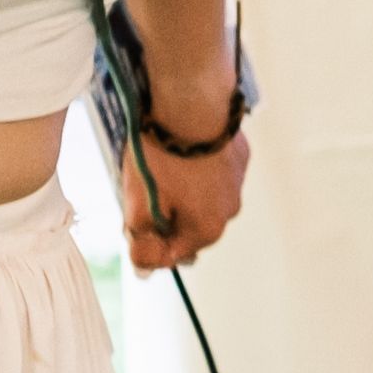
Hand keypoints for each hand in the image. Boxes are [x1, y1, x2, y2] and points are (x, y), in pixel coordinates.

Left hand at [122, 119, 247, 273]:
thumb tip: (144, 269)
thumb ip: (141, 241)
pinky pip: (215, 172)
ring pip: (204, 198)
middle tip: (144, 190)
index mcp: (206, 230)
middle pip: (190, 226)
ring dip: (184, 191)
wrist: (192, 103)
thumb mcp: (138, 204)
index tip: (132, 220)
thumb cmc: (162, 156)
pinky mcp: (240, 155)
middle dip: (167, 215)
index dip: (148, 241)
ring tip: (164, 165)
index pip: (172, 253)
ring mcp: (238, 182)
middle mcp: (230, 211)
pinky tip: (182, 148)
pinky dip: (199, 168)